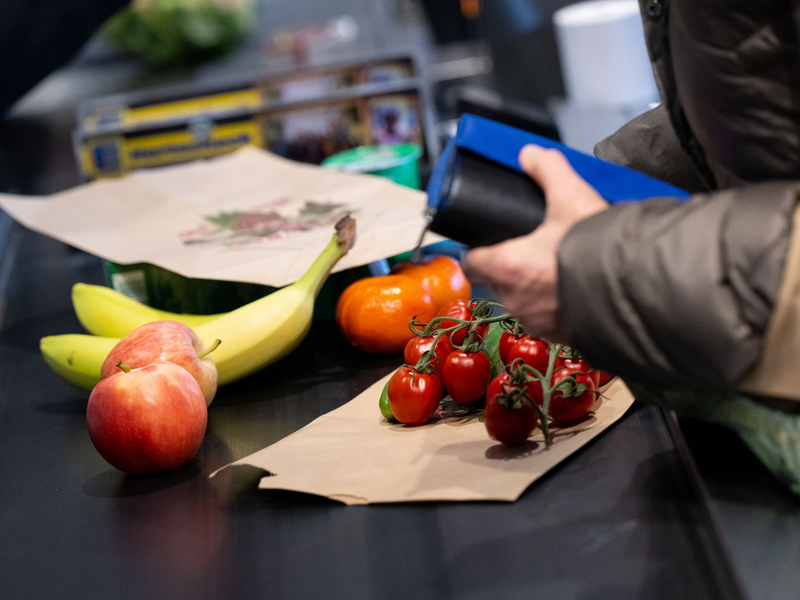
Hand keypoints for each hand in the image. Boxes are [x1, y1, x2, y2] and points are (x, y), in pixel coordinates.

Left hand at [462, 145, 606, 341]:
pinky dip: (557, 306)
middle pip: (498, 281)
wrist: (637, 290)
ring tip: (558, 268)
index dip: (477, 250)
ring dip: (535, 288)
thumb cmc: (596, 247)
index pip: (471, 262)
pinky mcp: (561, 336)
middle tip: (534, 250)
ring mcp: (537, 322)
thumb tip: (530, 154)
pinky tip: (576, 290)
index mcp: (506, 267)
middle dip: (511, 267)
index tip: (488, 243)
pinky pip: (549, 320)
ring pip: (524, 302)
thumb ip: (547, 170)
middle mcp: (516, 299)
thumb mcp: (571, 196)